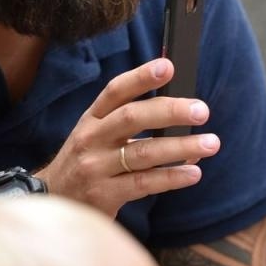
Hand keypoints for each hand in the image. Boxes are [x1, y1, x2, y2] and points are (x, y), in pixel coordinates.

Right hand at [38, 57, 221, 215]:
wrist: (55, 199)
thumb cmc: (88, 161)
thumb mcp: (97, 134)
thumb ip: (128, 120)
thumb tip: (180, 108)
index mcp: (92, 118)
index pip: (116, 91)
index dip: (141, 77)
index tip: (168, 66)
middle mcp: (91, 139)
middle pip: (131, 118)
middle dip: (169, 111)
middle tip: (202, 110)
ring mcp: (96, 167)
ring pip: (143, 153)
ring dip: (181, 147)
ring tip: (210, 143)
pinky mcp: (104, 194)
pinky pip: (144, 183)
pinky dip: (172, 177)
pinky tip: (193, 173)